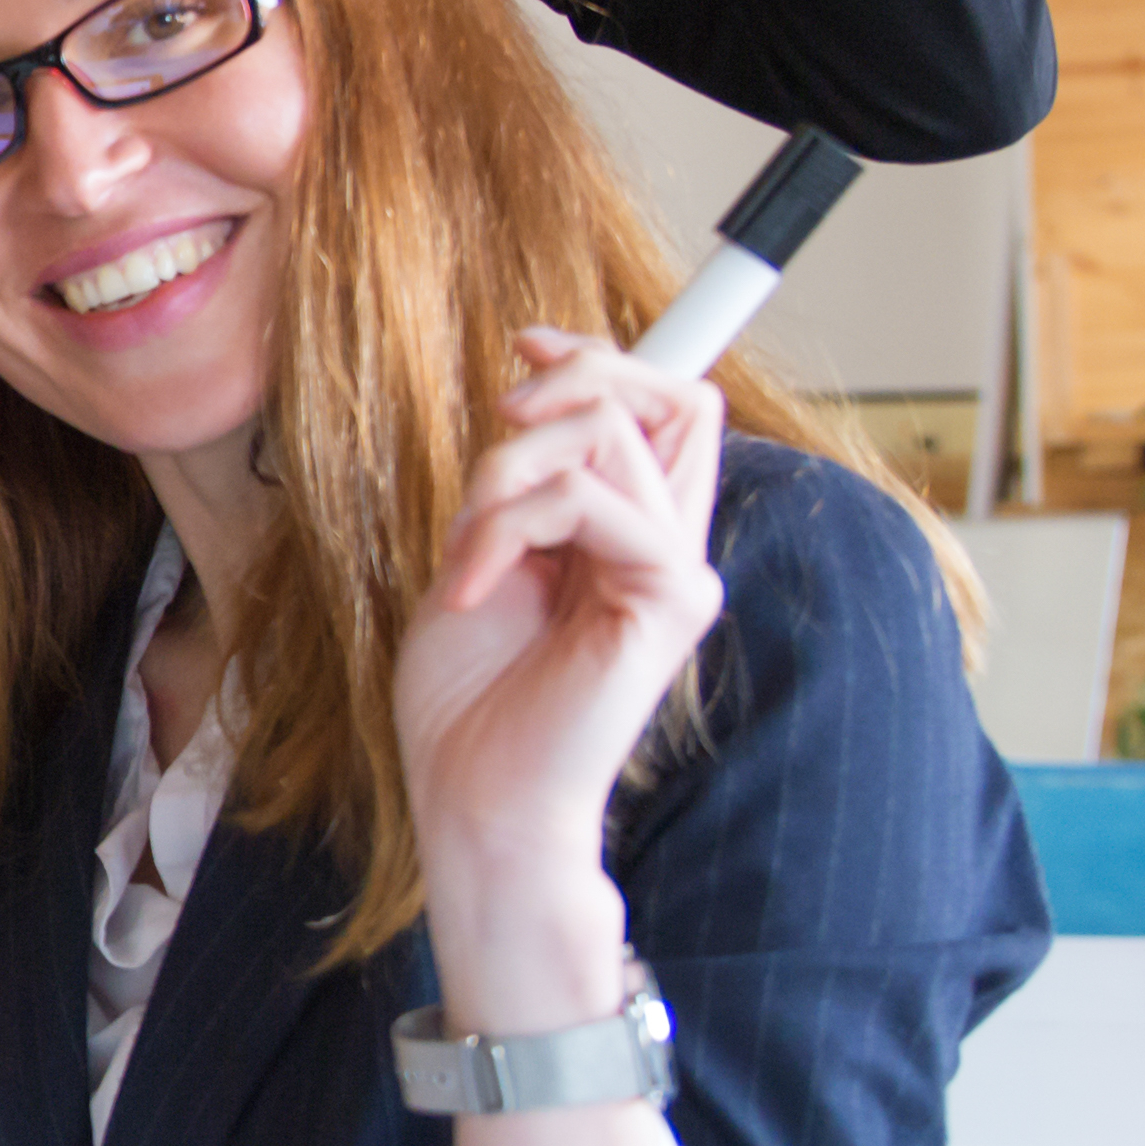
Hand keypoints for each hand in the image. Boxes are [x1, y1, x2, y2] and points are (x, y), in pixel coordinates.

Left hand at [391, 329, 722, 1022]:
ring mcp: (676, 572)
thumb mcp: (481, 559)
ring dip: (508, 474)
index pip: (663, 405)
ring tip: (468, 551)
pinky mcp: (668, 600)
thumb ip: (520, 488)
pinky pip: (591, 502)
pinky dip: (509, 527)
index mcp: (628, 534)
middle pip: (671, 395)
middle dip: (570, 383)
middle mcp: (668, 545)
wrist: (476, 801)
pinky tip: (472, 587)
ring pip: (613, 435)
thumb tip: (527, 399)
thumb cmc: (469, 702)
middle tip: (497, 430)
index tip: (524, 344)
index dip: (601, 355)